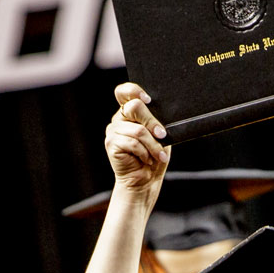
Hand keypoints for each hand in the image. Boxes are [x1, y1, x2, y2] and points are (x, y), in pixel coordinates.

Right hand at [106, 82, 169, 197]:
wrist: (145, 181)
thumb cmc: (154, 158)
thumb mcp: (160, 136)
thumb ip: (157, 122)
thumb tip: (159, 117)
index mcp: (130, 112)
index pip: (125, 91)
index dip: (135, 91)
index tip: (148, 100)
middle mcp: (119, 119)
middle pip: (134, 106)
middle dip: (153, 123)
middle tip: (163, 136)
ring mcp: (113, 130)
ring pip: (138, 130)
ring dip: (153, 145)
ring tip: (158, 156)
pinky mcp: (111, 143)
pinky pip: (133, 143)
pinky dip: (145, 153)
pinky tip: (146, 160)